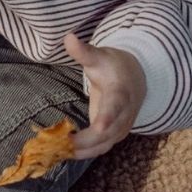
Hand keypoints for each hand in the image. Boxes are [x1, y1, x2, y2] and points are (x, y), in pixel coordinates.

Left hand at [63, 31, 146, 158]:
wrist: (135, 79)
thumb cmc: (113, 66)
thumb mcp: (99, 56)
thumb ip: (84, 52)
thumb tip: (68, 38)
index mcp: (120, 93)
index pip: (116, 106)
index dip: (108, 117)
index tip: (98, 126)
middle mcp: (124, 114)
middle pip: (107, 133)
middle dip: (85, 141)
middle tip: (60, 143)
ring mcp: (120, 128)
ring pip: (102, 145)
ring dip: (81, 151)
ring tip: (57, 152)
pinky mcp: (113, 136)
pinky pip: (99, 149)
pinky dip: (82, 153)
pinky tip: (63, 153)